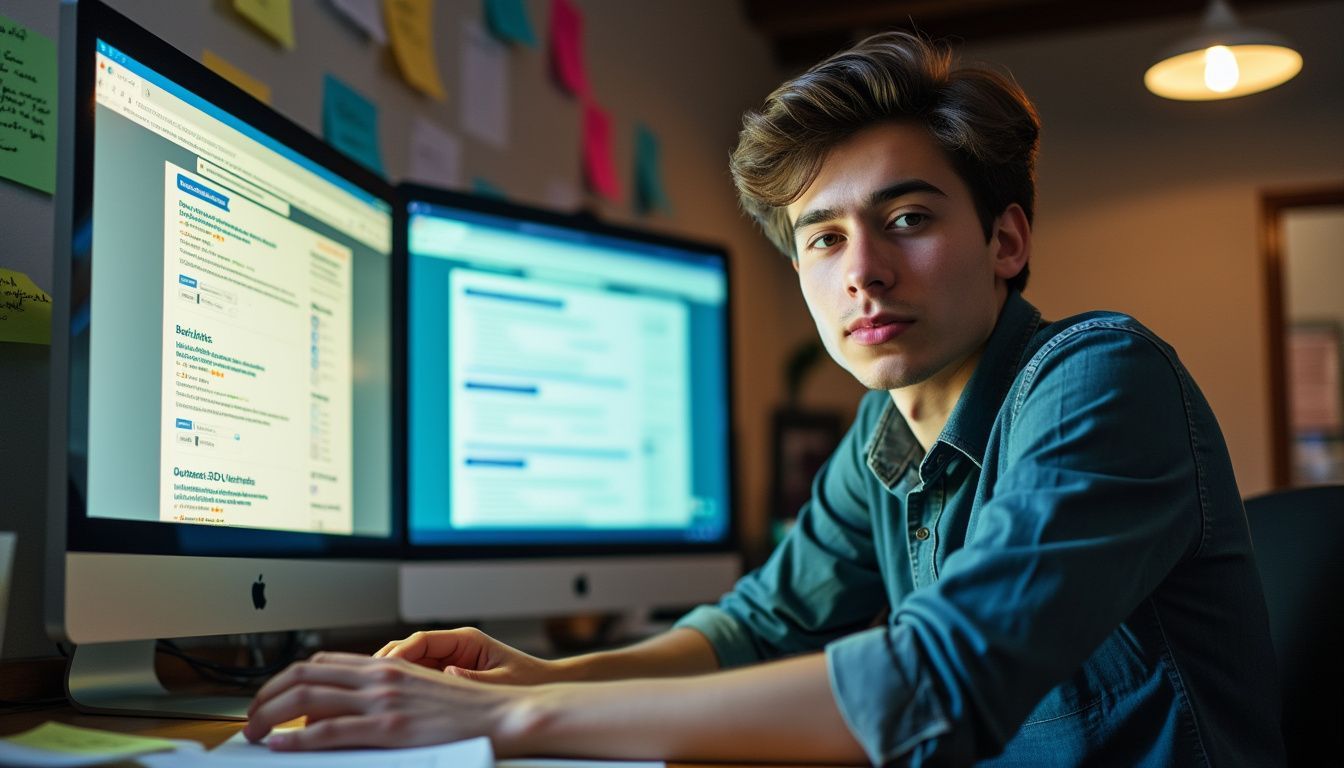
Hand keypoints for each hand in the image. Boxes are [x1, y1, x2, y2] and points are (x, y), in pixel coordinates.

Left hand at [243, 651, 523, 749]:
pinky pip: (329, 731)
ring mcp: (382, 701)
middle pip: (304, 676)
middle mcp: (379, 676)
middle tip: (252, 716)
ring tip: (254, 731)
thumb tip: (351, 706)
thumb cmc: (467, 708)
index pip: (321, 662)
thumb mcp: (422, 687)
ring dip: (270, 714)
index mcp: (387, 665)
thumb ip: (387, 690)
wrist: (501, 713)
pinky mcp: (388, 729)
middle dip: (267, 695)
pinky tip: (281, 743)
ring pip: (307, 699)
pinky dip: (297, 737)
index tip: (271, 696)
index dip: (287, 678)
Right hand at [374, 627, 558, 684]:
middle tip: (366, 684)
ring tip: (372, 695)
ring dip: (392, 678)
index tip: (382, 670)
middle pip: (408, 650)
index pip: (421, 640)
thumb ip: (475, 679)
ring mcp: (448, 661)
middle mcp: (453, 647)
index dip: (398, 654)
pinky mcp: (448, 675)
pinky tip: (391, 704)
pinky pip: (419, 679)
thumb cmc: (528, 680)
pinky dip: (404, 689)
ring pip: (409, 665)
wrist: (543, 688)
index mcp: (466, 640)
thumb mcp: (503, 681)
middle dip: (385, 665)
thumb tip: (448, 676)